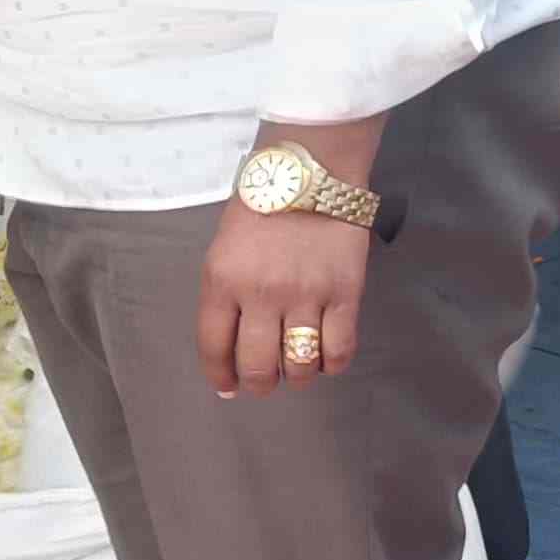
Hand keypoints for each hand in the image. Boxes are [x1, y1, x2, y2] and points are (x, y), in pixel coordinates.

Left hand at [200, 203, 371, 401]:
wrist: (309, 172)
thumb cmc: (260, 210)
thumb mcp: (223, 251)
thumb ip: (223, 298)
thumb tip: (230, 351)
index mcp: (223, 281)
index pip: (214, 348)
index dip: (221, 376)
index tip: (228, 387)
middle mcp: (262, 294)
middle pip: (258, 366)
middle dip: (260, 384)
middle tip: (266, 381)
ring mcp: (306, 295)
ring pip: (300, 365)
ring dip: (297, 376)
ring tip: (297, 366)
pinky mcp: (345, 294)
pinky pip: (339, 350)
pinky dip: (331, 365)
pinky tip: (325, 357)